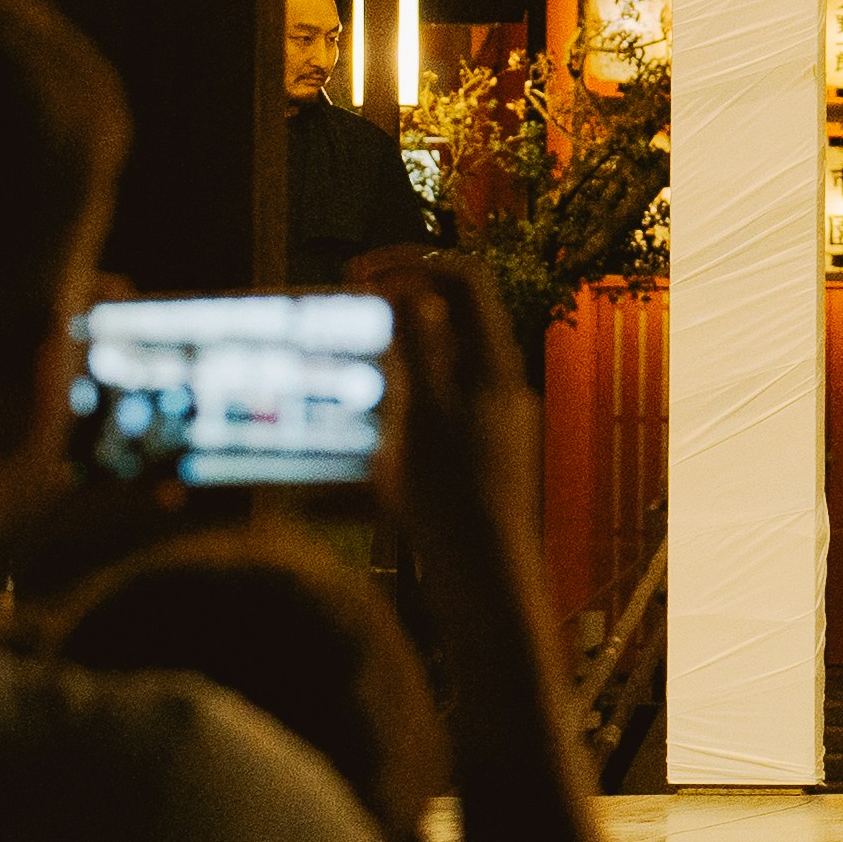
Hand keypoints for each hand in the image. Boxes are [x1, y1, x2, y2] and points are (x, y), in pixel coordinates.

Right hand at [370, 250, 551, 569]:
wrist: (485, 578)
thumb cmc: (454, 499)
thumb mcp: (425, 415)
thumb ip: (418, 348)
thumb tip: (411, 290)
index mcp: (492, 364)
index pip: (462, 279)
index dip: (410, 263)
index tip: (355, 275)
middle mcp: (498, 384)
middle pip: (451, 317)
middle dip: (396, 307)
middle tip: (347, 311)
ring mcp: (491, 419)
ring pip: (439, 366)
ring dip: (392, 359)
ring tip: (344, 377)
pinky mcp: (476, 455)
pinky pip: (434, 412)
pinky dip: (396, 408)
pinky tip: (359, 444)